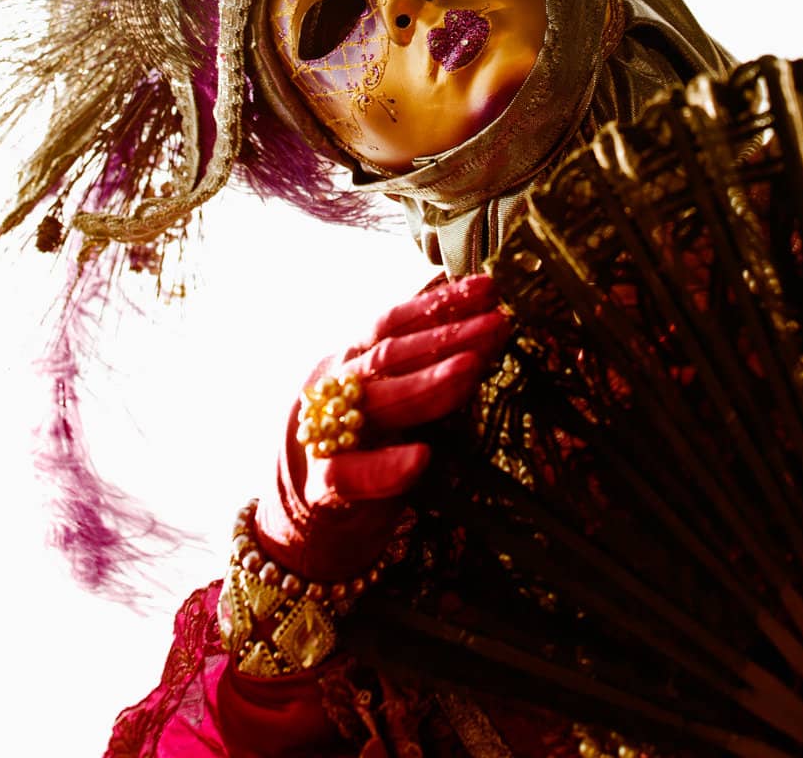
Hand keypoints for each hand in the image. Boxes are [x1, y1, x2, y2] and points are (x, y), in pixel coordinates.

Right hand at [256, 273, 507, 581]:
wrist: (304, 515)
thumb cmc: (363, 443)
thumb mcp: (389, 392)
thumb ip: (422, 361)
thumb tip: (478, 315)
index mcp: (353, 361)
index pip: (396, 321)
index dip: (441, 302)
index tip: (489, 288)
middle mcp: (337, 388)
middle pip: (392, 355)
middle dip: (448, 337)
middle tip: (498, 323)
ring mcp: (326, 434)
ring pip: (376, 403)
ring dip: (426, 385)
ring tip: (472, 369)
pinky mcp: (324, 488)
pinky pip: (351, 475)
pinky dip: (385, 468)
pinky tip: (421, 459)